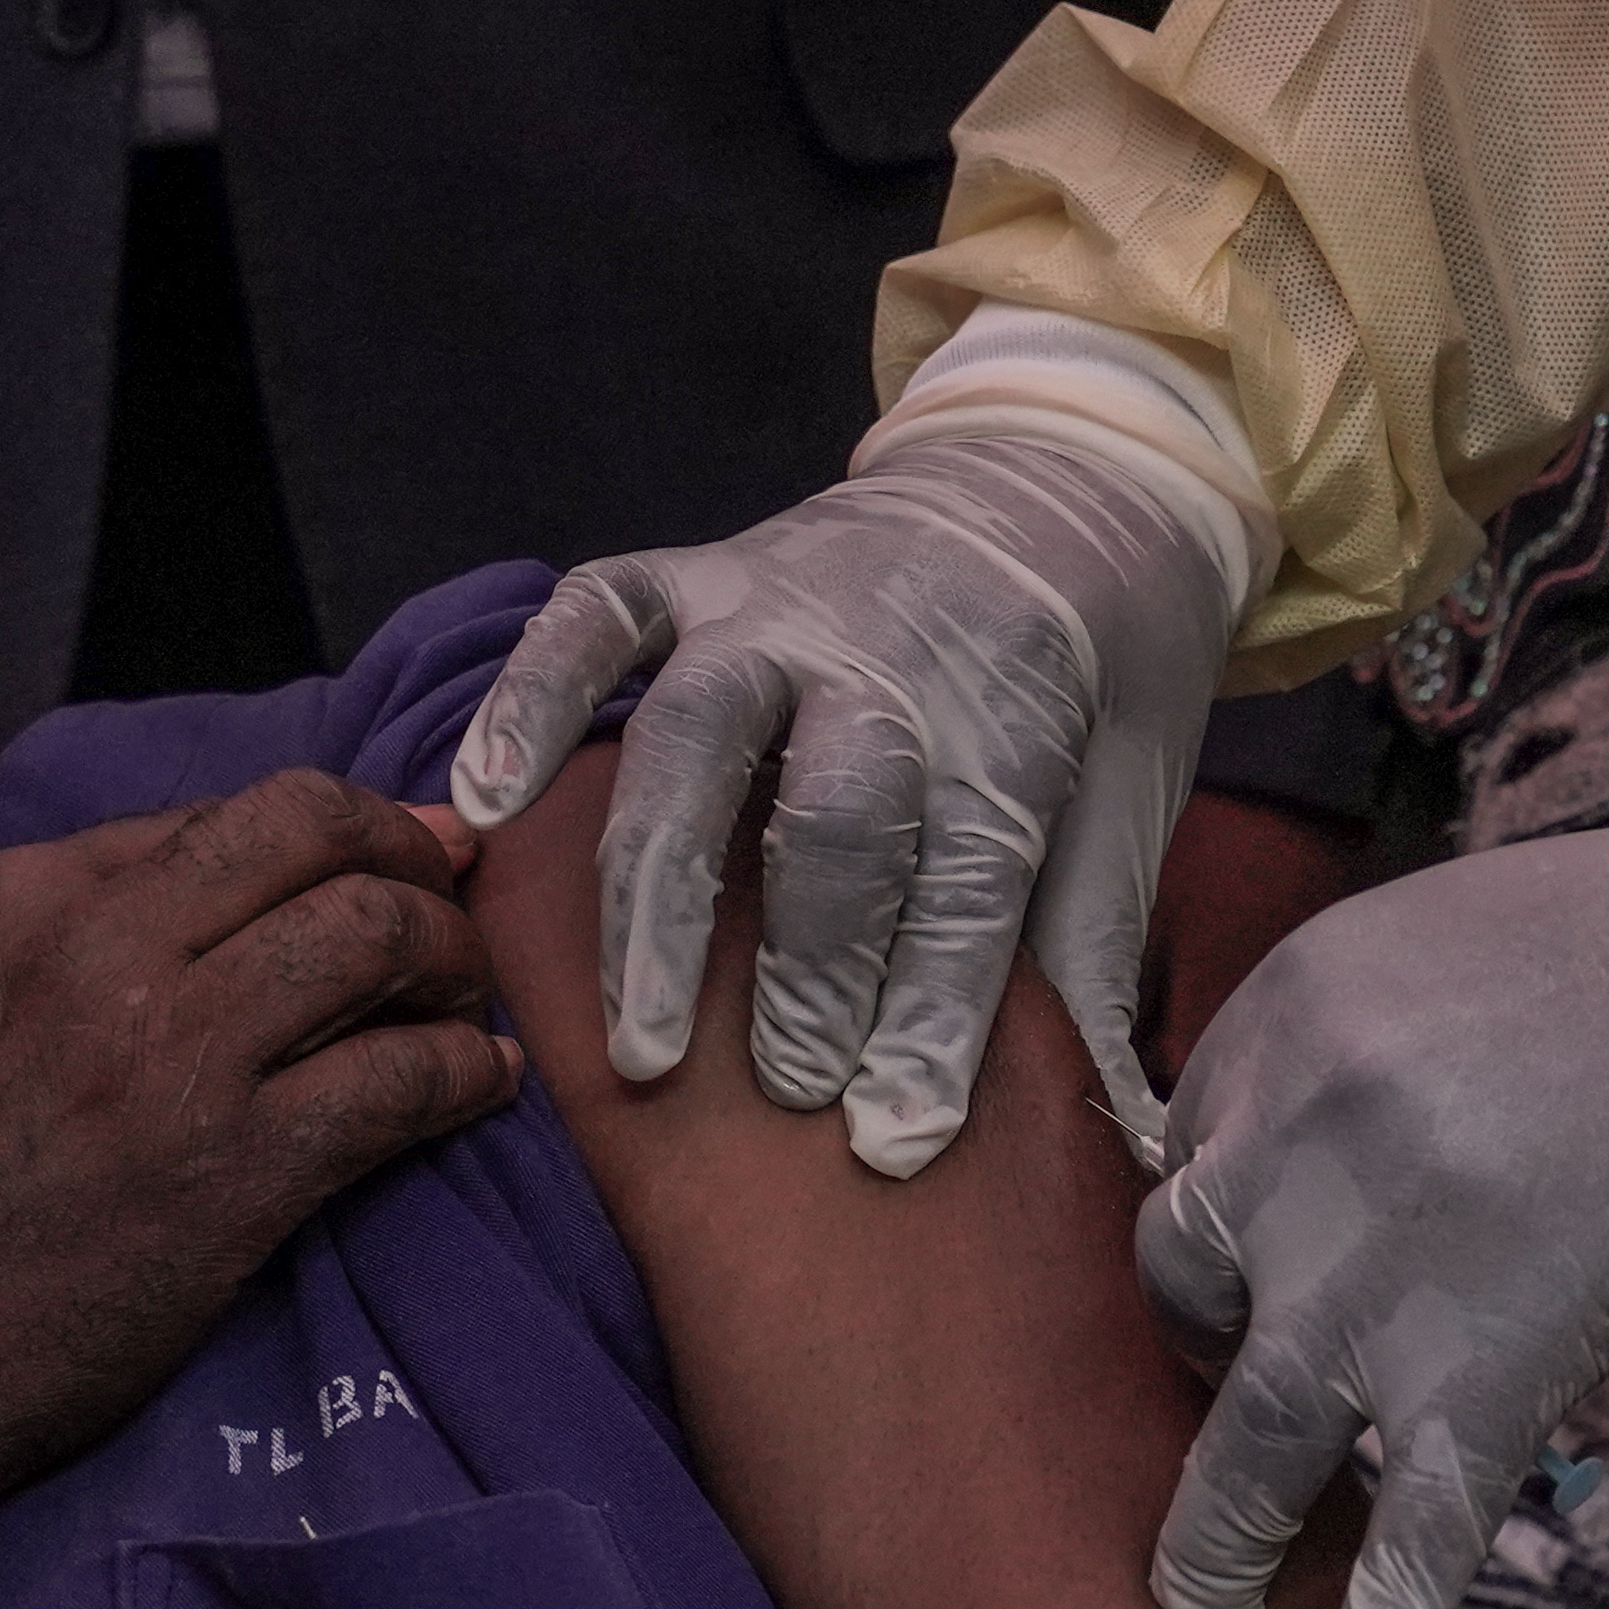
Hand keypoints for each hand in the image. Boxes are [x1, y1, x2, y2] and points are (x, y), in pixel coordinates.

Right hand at [0, 768, 518, 1524]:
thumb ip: (62, 940)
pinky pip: (399, 1080)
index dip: (339, 831)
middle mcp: (101, 945)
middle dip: (414, 861)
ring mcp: (173, 1055)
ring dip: (453, 961)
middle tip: (455, 908)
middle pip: (320, 833)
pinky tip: (479, 1087)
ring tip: (465, 1005)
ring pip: (377, 937)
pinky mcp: (234, 1168)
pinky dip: (463, 1074)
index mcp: (24, 895)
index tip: (395, 858)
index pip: (230, 814)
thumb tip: (207, 896)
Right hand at [448, 438, 1239, 1174]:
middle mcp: (883, 657)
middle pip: (832, 815)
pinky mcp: (696, 571)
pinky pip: (594, 618)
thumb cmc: (1091, 673)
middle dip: (808, 965)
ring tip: (635, 1039)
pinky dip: (528, 698)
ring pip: (693, 744)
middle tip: (785, 1088)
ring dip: (655, 898)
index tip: (895, 1136)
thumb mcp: (1126, 794)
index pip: (965, 883)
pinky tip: (481, 801)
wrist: (1062, 473)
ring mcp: (774, 605)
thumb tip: (1119, 1130)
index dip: (930, 1014)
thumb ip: (1089, 949)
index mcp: (1008, 718)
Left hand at [1136, 829, 1608, 1608]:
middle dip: (1204, 1339)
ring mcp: (1373, 1271)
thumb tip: (1309, 1159)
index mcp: (1281, 1018)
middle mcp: (1291, 1143)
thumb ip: (1348, 1047)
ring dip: (1215, 1531)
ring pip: (1243, 1430)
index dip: (1231, 1211)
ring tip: (1205, 1603)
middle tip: (1249, 1381)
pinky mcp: (1482, 1370)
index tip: (1270, 1249)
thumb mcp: (1435, 943)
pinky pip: (1414, 1531)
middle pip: (1178, 1278)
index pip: (1193, 1146)